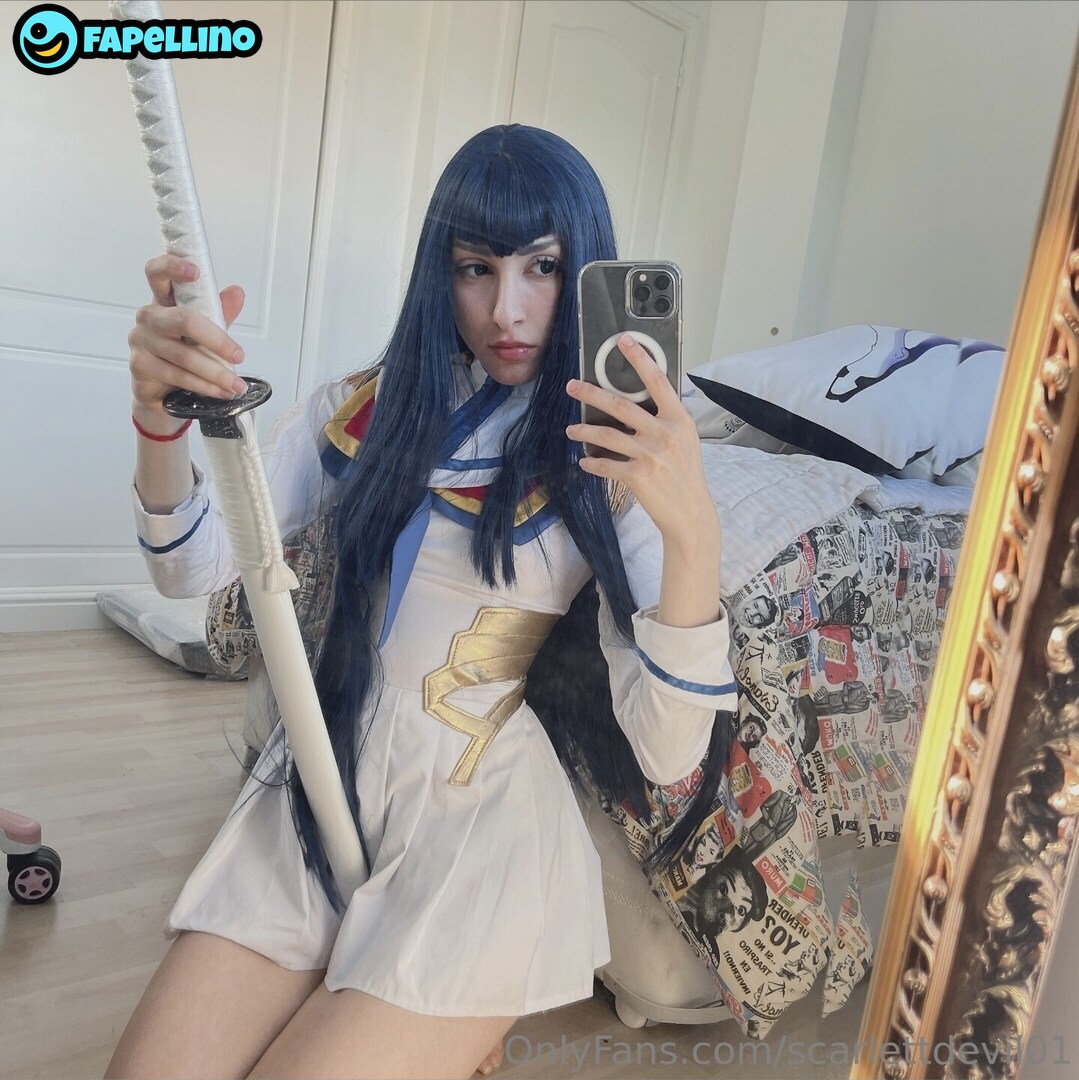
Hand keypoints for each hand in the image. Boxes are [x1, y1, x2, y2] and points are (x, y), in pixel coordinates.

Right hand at [128, 254, 246, 420]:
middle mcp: (149, 316)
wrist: (163, 393)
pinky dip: (203, 386)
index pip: (157, 273)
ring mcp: (141, 340)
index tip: (196, 271)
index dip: (173, 267)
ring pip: (184, 355)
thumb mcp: (205, 332)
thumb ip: (219, 313)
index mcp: (163, 300)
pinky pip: (177, 375)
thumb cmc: (184, 353)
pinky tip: (220, 392)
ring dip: (215, 372)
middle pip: (183, 319)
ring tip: (236, 385)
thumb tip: (237, 292)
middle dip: (216, 340)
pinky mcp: (139, 366)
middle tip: (239, 356)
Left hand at [565, 334, 719, 548]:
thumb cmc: (686, 477)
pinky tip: (584, 462)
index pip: (658, 381)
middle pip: (620, 405)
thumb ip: (665, 421)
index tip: (623, 341)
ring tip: (570, 430)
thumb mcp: (685, 442)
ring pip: (607, 435)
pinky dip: (592, 463)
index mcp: (680, 420)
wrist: (691, 514)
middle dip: (591, 393)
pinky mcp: (638, 476)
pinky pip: (606, 465)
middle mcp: (666, 433)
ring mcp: (651, 455)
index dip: (639, 358)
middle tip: (572, 386)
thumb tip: (637, 404)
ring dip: (584, 432)